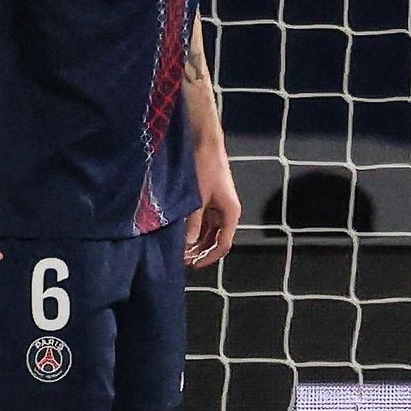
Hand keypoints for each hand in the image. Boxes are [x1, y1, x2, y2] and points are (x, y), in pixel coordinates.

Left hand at [185, 152, 240, 269]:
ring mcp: (218, 208)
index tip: (193, 265)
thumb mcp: (197, 198)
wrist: (205, 145)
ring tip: (180, 251)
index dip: (209, 257)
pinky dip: (194, 231)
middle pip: (216, 241)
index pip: (223, 244)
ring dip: (196, 242)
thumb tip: (188, 245)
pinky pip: (203, 223)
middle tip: (182, 260)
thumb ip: (193, 222)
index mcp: (231, 214)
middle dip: (201, 252)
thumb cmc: (205, 170)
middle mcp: (226, 214)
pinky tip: (181, 236)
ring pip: (208, 233)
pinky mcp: (209, 203)